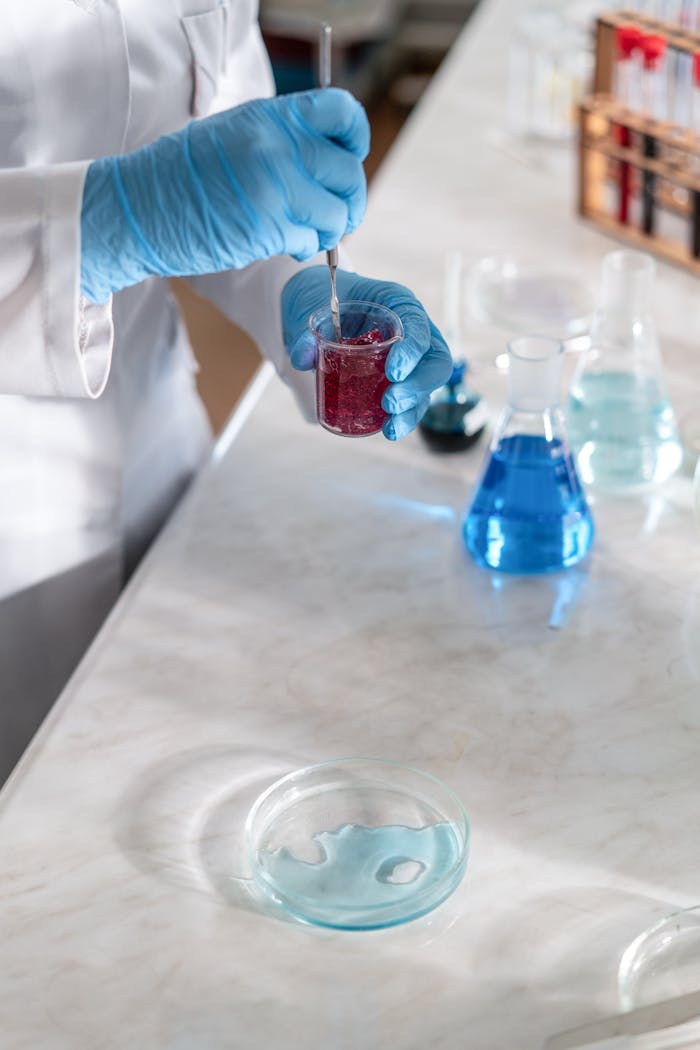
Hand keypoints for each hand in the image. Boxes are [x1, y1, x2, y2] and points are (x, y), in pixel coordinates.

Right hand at [80, 89, 369, 302]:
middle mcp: (277, 145)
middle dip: (348, 200)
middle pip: (348, 172)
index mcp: (271, 117)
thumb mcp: (233, 134)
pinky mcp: (267, 226)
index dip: (355, 139)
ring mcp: (274, 186)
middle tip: (335, 215)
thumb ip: (279, 139)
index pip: (342, 112)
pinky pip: (311, 240)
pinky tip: (288, 245)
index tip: (347, 158)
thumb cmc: (182, 176)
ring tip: (307, 233)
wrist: (139, 207)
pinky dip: (306, 247)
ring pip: (338, 213)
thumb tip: (324, 158)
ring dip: (330, 230)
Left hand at [281, 267, 452, 439]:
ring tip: (390, 428)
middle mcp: (412, 331)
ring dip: (411, 410)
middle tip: (390, 403)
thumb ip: (308, 332)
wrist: (319, 308)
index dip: (412, 350)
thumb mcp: (313, 307)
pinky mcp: (398, 381)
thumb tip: (304, 358)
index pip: (418, 325)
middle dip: (417, 387)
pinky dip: (401, 418)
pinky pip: (409, 401)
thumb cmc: (325, 299)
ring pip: (425, 387)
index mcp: (398, 304)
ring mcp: (409, 359)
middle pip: (435, 362)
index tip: (392, 372)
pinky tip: (387, 430)